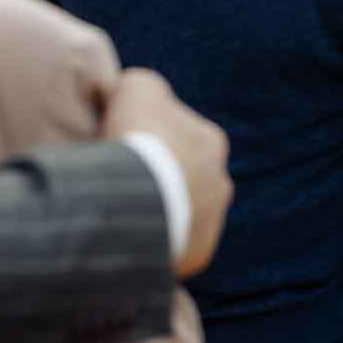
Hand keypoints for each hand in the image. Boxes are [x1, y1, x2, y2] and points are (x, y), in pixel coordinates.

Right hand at [104, 69, 230, 277]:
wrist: (133, 198)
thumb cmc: (138, 137)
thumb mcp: (136, 88)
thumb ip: (143, 87)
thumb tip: (132, 96)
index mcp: (212, 143)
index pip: (179, 135)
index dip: (149, 139)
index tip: (124, 147)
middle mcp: (221, 183)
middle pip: (185, 177)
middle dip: (158, 178)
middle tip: (121, 183)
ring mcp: (213, 222)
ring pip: (183, 213)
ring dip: (159, 211)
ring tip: (122, 212)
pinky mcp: (198, 255)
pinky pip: (175, 246)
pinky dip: (156, 242)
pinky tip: (129, 237)